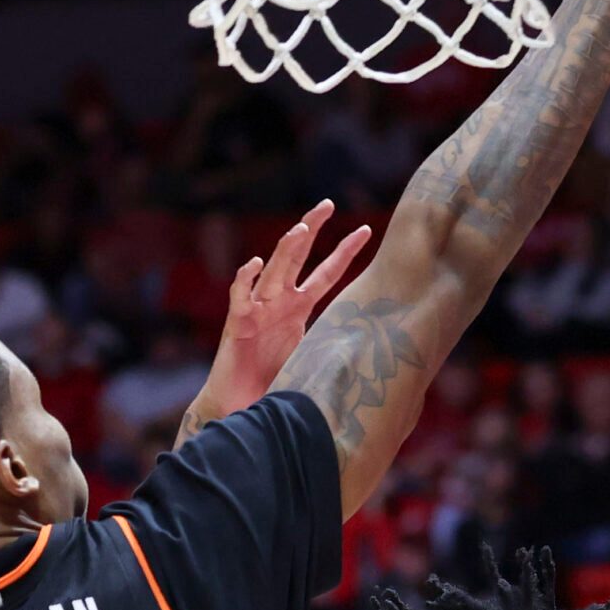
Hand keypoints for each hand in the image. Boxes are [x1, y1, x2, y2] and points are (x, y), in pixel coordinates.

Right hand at [201, 202, 369, 419]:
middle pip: (296, 257)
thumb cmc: (276, 382)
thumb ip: (333, 342)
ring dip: (286, 249)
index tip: (366, 229)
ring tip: (301, 230)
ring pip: (272, 271)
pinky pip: (240, 296)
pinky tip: (255, 263)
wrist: (243, 406)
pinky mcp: (238, 324)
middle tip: (327, 203)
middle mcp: (279, 301)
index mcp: (299, 307)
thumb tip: (372, 344)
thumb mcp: (312, 356)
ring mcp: (258, 309)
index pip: (326, 273)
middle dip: (311, 228)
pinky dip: (246, 279)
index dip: (344, 251)